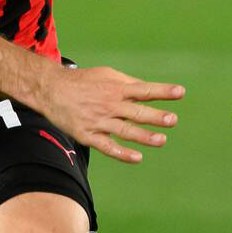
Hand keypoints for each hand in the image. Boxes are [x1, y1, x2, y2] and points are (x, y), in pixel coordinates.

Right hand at [44, 65, 185, 162]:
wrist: (51, 90)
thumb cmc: (82, 82)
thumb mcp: (106, 75)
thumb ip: (127, 84)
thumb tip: (148, 91)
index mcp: (115, 88)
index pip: (143, 90)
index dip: (162, 91)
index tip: (180, 92)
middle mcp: (109, 105)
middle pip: (136, 112)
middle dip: (155, 117)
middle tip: (172, 120)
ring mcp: (99, 121)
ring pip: (125, 131)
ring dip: (144, 136)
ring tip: (161, 140)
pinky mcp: (88, 135)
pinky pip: (108, 146)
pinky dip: (122, 153)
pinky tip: (137, 157)